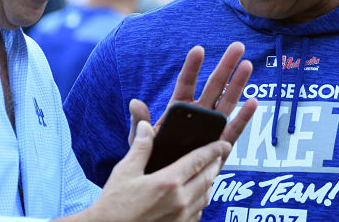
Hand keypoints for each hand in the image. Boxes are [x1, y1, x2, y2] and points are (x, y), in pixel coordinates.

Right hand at [66, 117, 230, 221]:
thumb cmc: (114, 204)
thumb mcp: (125, 171)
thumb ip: (140, 147)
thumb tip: (145, 126)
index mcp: (168, 182)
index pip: (198, 160)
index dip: (213, 150)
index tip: (223, 143)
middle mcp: (179, 201)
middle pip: (207, 178)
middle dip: (215, 164)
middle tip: (218, 155)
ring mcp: (181, 218)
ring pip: (205, 196)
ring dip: (210, 183)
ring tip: (208, 173)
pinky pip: (198, 212)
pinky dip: (201, 201)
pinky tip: (194, 196)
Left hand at [129, 42, 257, 153]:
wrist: (163, 189)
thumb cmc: (151, 163)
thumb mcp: (139, 144)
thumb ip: (139, 125)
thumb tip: (135, 103)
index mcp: (178, 111)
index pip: (186, 84)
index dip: (192, 67)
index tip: (198, 49)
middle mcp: (197, 116)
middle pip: (213, 87)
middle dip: (225, 67)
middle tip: (237, 47)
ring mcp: (210, 129)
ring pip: (227, 103)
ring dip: (238, 85)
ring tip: (248, 65)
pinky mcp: (220, 147)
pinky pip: (233, 131)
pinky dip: (243, 117)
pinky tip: (253, 102)